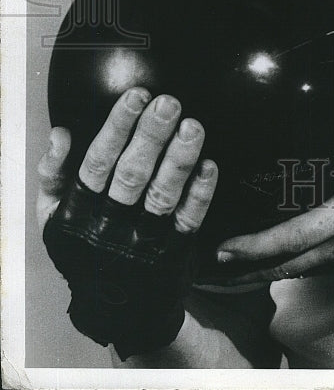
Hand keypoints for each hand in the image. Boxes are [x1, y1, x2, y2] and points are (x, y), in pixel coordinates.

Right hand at [38, 89, 217, 358]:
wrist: (115, 310)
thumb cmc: (84, 246)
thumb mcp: (53, 218)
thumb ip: (53, 174)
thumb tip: (62, 133)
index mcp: (76, 214)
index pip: (96, 165)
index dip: (116, 129)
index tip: (136, 95)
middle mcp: (109, 228)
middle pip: (131, 176)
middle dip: (151, 136)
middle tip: (169, 102)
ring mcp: (143, 243)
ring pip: (162, 196)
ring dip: (179, 159)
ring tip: (193, 125)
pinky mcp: (174, 254)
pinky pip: (188, 220)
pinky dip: (200, 193)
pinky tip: (209, 164)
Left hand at [215, 71, 333, 313]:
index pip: (297, 234)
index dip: (256, 243)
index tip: (222, 244)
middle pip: (284, 264)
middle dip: (242, 267)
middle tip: (204, 263)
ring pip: (298, 272)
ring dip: (262, 270)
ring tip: (228, 266)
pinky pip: (319, 271)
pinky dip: (292, 266)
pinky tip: (283, 257)